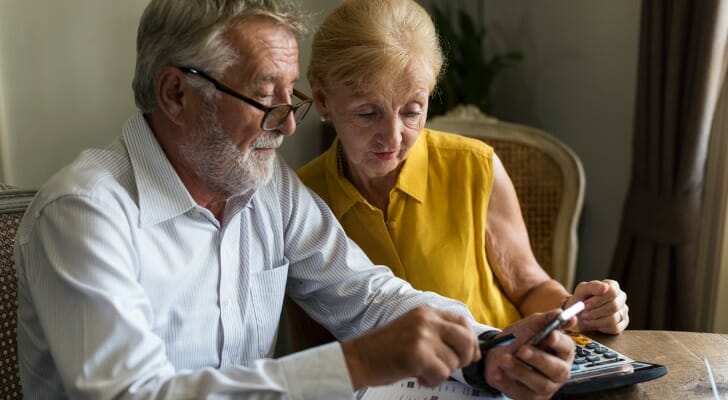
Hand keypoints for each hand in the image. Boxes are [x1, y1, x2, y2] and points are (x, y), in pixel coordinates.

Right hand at [340, 307, 479, 389]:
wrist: (359, 358)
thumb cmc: (384, 349)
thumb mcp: (413, 329)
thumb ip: (438, 333)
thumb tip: (471, 349)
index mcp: (426, 312)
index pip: (462, 321)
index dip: (471, 340)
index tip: (471, 354)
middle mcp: (426, 320)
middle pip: (466, 340)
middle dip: (463, 358)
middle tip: (448, 366)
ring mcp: (422, 336)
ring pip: (454, 362)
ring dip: (441, 372)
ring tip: (422, 370)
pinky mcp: (418, 355)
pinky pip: (441, 374)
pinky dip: (431, 381)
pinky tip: (418, 376)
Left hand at [484, 310, 574, 398]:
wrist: (496, 353)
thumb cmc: (518, 339)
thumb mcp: (529, 325)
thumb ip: (544, 319)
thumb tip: (561, 313)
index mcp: (561, 351)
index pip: (567, 348)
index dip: (559, 342)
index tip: (549, 335)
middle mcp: (558, 371)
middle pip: (558, 370)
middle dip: (539, 359)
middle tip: (522, 350)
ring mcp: (546, 387)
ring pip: (540, 384)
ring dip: (521, 370)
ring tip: (504, 359)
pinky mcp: (531, 397)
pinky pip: (522, 394)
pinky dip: (507, 383)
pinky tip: (497, 372)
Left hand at [568, 279, 628, 333]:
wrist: (578, 313)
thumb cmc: (581, 299)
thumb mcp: (582, 290)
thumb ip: (592, 286)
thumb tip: (605, 287)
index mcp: (613, 286)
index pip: (612, 292)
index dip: (597, 300)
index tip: (585, 304)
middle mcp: (621, 297)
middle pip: (614, 306)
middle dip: (595, 312)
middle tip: (583, 313)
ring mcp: (623, 311)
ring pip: (613, 318)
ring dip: (595, 320)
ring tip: (585, 317)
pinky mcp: (623, 323)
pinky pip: (614, 327)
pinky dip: (599, 326)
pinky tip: (593, 322)